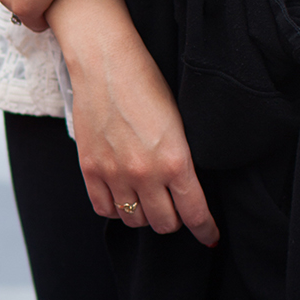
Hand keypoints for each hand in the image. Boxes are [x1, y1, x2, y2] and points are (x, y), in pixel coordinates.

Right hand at [66, 25, 219, 245]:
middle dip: (174, 220)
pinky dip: (116, 209)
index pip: (195, 213)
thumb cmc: (147, 84)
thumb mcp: (179, 124)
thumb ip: (182, 161)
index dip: (205, 230)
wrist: (106, 63)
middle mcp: (145, 174)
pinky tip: (123, 195)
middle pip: (164, 223)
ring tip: (148, 199)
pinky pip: (104, 209)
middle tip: (175, 208)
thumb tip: (186, 190)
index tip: (209, 236)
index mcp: (175, 161)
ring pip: (135, 220)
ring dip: (145, 215)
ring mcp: (114, 174)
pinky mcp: (90, 169)